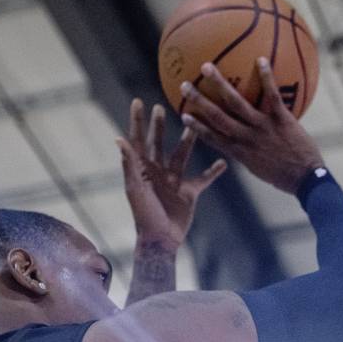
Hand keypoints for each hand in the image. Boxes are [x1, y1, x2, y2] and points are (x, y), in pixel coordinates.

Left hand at [117, 98, 226, 247]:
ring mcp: (174, 180)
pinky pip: (203, 179)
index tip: (138, 102)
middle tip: (161, 107)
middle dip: (159, 126)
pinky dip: (213, 172)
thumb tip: (119, 139)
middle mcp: (158, 171)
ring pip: (182, 155)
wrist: (160, 239)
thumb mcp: (134, 188)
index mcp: (142, 169)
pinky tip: (223, 162)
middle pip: (159, 143)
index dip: (137, 122)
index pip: (138, 140)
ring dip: (188, 141)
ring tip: (195, 125)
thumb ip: (129, 163)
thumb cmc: (144, 214)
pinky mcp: (189, 192)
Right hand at [179, 59, 323, 194]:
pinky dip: (266, 77)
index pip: (212, 137)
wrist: (306, 180)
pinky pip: (271, 95)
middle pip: (216, 116)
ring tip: (206, 66)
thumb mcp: (259, 168)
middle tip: (184, 85)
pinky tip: (261, 59)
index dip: (197, 126)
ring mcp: (262, 127)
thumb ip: (248, 153)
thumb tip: (242, 143)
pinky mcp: (280, 120)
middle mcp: (245, 138)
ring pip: (236, 103)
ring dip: (219, 84)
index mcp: (239, 151)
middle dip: (199, 101)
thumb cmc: (285, 175)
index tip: (183, 114)